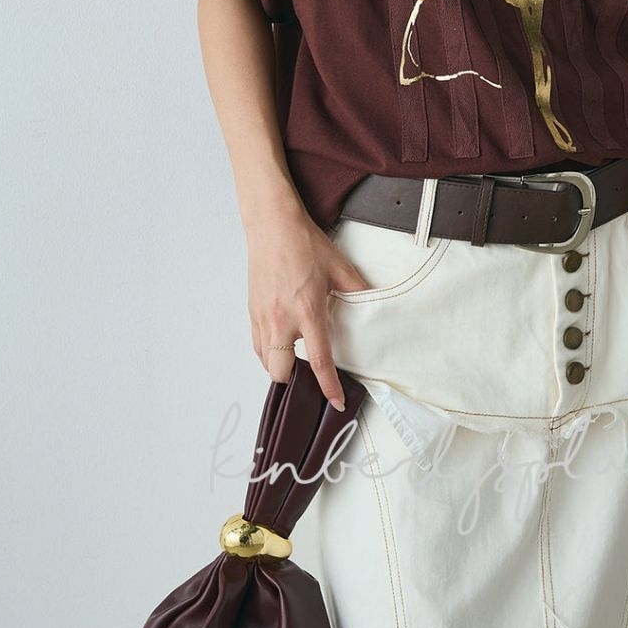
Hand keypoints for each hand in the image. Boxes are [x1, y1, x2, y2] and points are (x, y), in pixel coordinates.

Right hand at [246, 197, 369, 409]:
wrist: (271, 225)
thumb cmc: (303, 243)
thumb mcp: (339, 268)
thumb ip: (359, 292)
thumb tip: (376, 306)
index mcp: (307, 311)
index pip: (319, 361)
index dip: (328, 386)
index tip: (335, 402)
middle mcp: (281, 319)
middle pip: (281, 372)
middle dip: (295, 382)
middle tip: (311, 376)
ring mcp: (262, 317)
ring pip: (265, 362)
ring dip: (280, 368)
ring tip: (297, 361)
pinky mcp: (251, 311)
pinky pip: (256, 345)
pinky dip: (267, 353)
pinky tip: (281, 345)